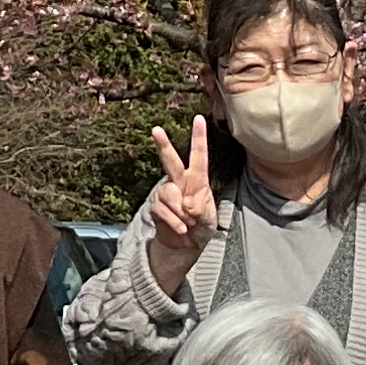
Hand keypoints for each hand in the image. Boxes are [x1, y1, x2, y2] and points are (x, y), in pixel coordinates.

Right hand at [144, 115, 218, 293]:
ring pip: (169, 193)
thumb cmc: (201, 226)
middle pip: (170, 161)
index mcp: (197, 180)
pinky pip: (163, 210)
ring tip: (188, 222)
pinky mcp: (155, 206)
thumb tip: (186, 203)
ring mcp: (166, 193)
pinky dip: (174, 222)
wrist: (185, 245)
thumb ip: (201, 207)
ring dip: (181, 212)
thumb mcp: (209, 217)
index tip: (199, 119)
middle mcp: (179, 182)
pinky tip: (181, 228)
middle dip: (163, 145)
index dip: (199, 137)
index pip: (199, 155)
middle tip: (156, 130)